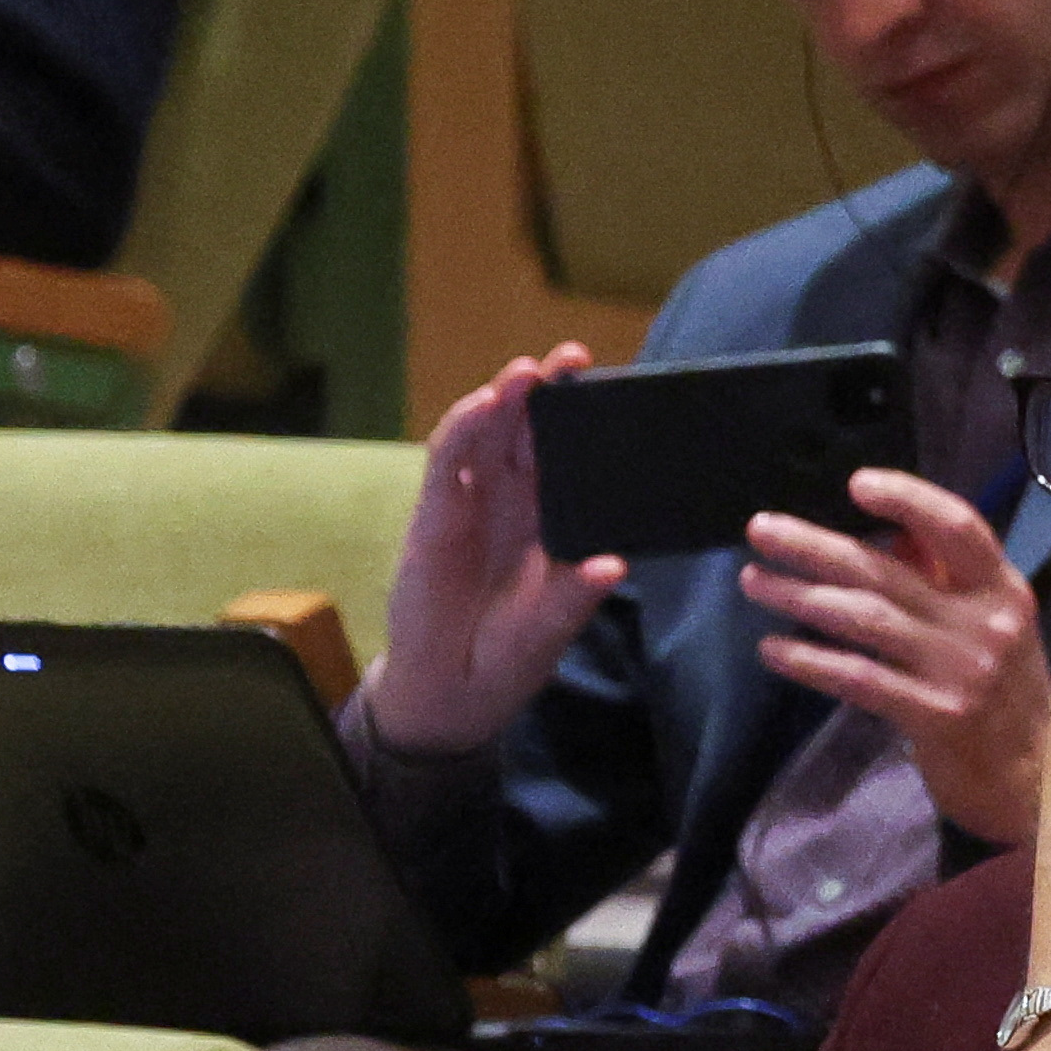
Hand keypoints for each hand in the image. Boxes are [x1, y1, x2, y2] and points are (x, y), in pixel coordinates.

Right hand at [358, 352, 626, 760]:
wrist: (449, 694)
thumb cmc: (507, 655)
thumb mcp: (549, 627)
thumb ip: (575, 595)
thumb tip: (615, 566)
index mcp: (548, 520)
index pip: (568, 458)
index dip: (584, 424)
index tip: (616, 390)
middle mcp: (511, 503)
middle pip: (527, 434)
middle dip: (546, 394)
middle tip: (573, 357)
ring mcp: (470, 504)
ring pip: (486, 437)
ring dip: (504, 400)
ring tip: (528, 371)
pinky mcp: (434, 517)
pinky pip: (447, 464)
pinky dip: (462, 432)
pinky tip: (482, 406)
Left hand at [740, 472, 1050, 844]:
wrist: (1037, 782)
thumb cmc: (1006, 696)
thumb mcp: (993, 627)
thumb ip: (950, 581)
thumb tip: (894, 534)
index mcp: (1003, 589)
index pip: (958, 526)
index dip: (908, 499)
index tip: (855, 484)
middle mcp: (986, 623)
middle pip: (890, 571)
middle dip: (819, 546)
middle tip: (761, 529)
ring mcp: (961, 671)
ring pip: (867, 619)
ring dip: (802, 597)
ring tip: (754, 582)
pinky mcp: (936, 717)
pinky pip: (860, 679)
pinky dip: (812, 661)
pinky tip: (774, 649)